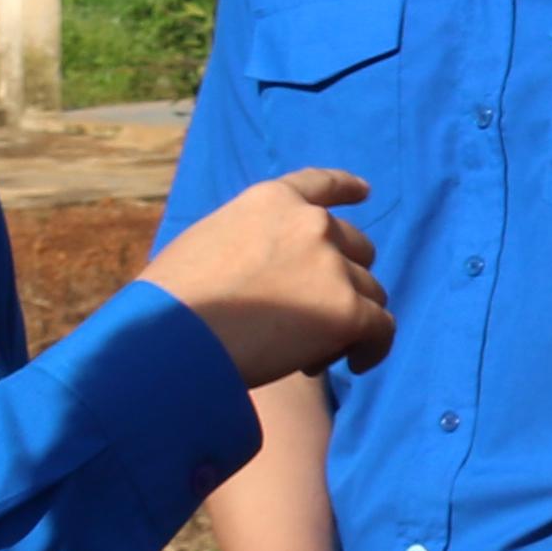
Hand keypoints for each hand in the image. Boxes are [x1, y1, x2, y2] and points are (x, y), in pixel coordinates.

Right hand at [148, 172, 394, 384]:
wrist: (173, 336)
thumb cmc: (170, 302)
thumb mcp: (207, 245)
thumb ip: (249, 245)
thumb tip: (267, 276)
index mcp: (272, 201)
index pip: (321, 185)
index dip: (346, 188)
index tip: (365, 191)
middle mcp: (311, 224)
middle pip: (357, 249)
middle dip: (341, 280)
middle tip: (308, 320)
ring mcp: (332, 266)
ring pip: (369, 292)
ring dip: (347, 320)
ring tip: (308, 354)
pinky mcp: (347, 310)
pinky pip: (381, 329)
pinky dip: (373, 347)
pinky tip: (356, 365)